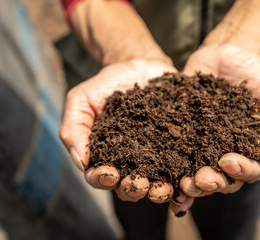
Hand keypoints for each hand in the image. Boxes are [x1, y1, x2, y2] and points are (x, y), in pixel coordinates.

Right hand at [59, 59, 176, 202]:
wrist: (140, 67)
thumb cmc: (107, 84)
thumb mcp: (82, 100)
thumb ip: (74, 128)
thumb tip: (82, 162)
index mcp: (105, 156)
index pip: (99, 178)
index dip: (102, 180)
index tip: (109, 173)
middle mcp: (130, 162)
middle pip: (129, 187)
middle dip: (133, 189)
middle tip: (140, 184)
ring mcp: (155, 157)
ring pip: (155, 184)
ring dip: (158, 192)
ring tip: (164, 187)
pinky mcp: (176, 149)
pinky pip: (180, 170)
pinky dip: (182, 181)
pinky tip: (185, 181)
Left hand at [170, 44, 259, 214]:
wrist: (226, 53)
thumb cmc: (256, 74)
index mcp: (252, 148)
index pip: (252, 170)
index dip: (242, 171)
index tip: (228, 160)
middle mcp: (228, 152)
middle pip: (224, 179)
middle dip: (214, 182)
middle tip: (202, 178)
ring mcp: (204, 146)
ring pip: (201, 175)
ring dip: (193, 185)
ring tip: (184, 183)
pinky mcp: (184, 135)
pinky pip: (177, 158)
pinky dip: (172, 173)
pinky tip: (167, 181)